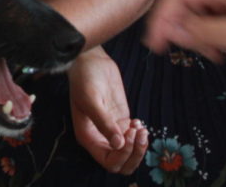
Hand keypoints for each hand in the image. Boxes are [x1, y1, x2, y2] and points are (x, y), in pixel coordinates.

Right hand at [69, 47, 146, 174]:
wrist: (91, 61)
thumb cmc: (85, 79)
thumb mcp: (91, 100)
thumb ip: (104, 123)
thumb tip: (118, 144)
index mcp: (88, 137)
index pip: (108, 162)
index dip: (121, 156)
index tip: (127, 135)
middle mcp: (100, 138)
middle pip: (121, 163)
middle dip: (134, 154)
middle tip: (138, 134)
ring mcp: (112, 130)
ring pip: (129, 153)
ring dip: (139, 146)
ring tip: (140, 127)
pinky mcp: (122, 120)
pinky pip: (133, 139)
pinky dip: (140, 135)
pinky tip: (138, 121)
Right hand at [145, 0, 225, 61]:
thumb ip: (201, 31)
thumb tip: (170, 31)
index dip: (160, 17)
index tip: (154, 42)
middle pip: (185, 0)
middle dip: (180, 27)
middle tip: (182, 49)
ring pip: (197, 9)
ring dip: (196, 33)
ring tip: (210, 53)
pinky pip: (212, 13)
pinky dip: (209, 31)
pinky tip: (217, 47)